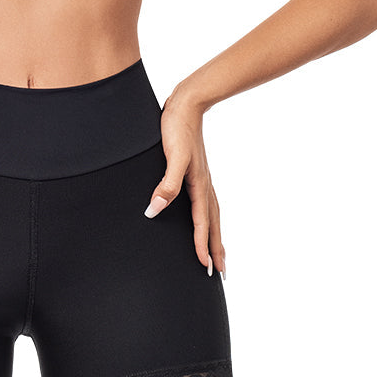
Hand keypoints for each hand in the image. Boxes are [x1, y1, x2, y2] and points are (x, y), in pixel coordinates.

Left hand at [144, 90, 224, 276]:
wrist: (186, 103)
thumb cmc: (177, 128)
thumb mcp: (172, 156)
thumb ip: (167, 184)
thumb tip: (155, 210)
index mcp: (198, 185)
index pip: (201, 222)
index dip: (202, 245)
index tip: (205, 267)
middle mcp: (204, 184)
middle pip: (213, 223)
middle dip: (216, 248)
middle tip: (221, 273)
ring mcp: (202, 178)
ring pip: (212, 214)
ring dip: (215, 235)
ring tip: (217, 253)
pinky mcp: (195, 171)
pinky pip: (206, 202)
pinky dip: (208, 217)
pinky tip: (202, 217)